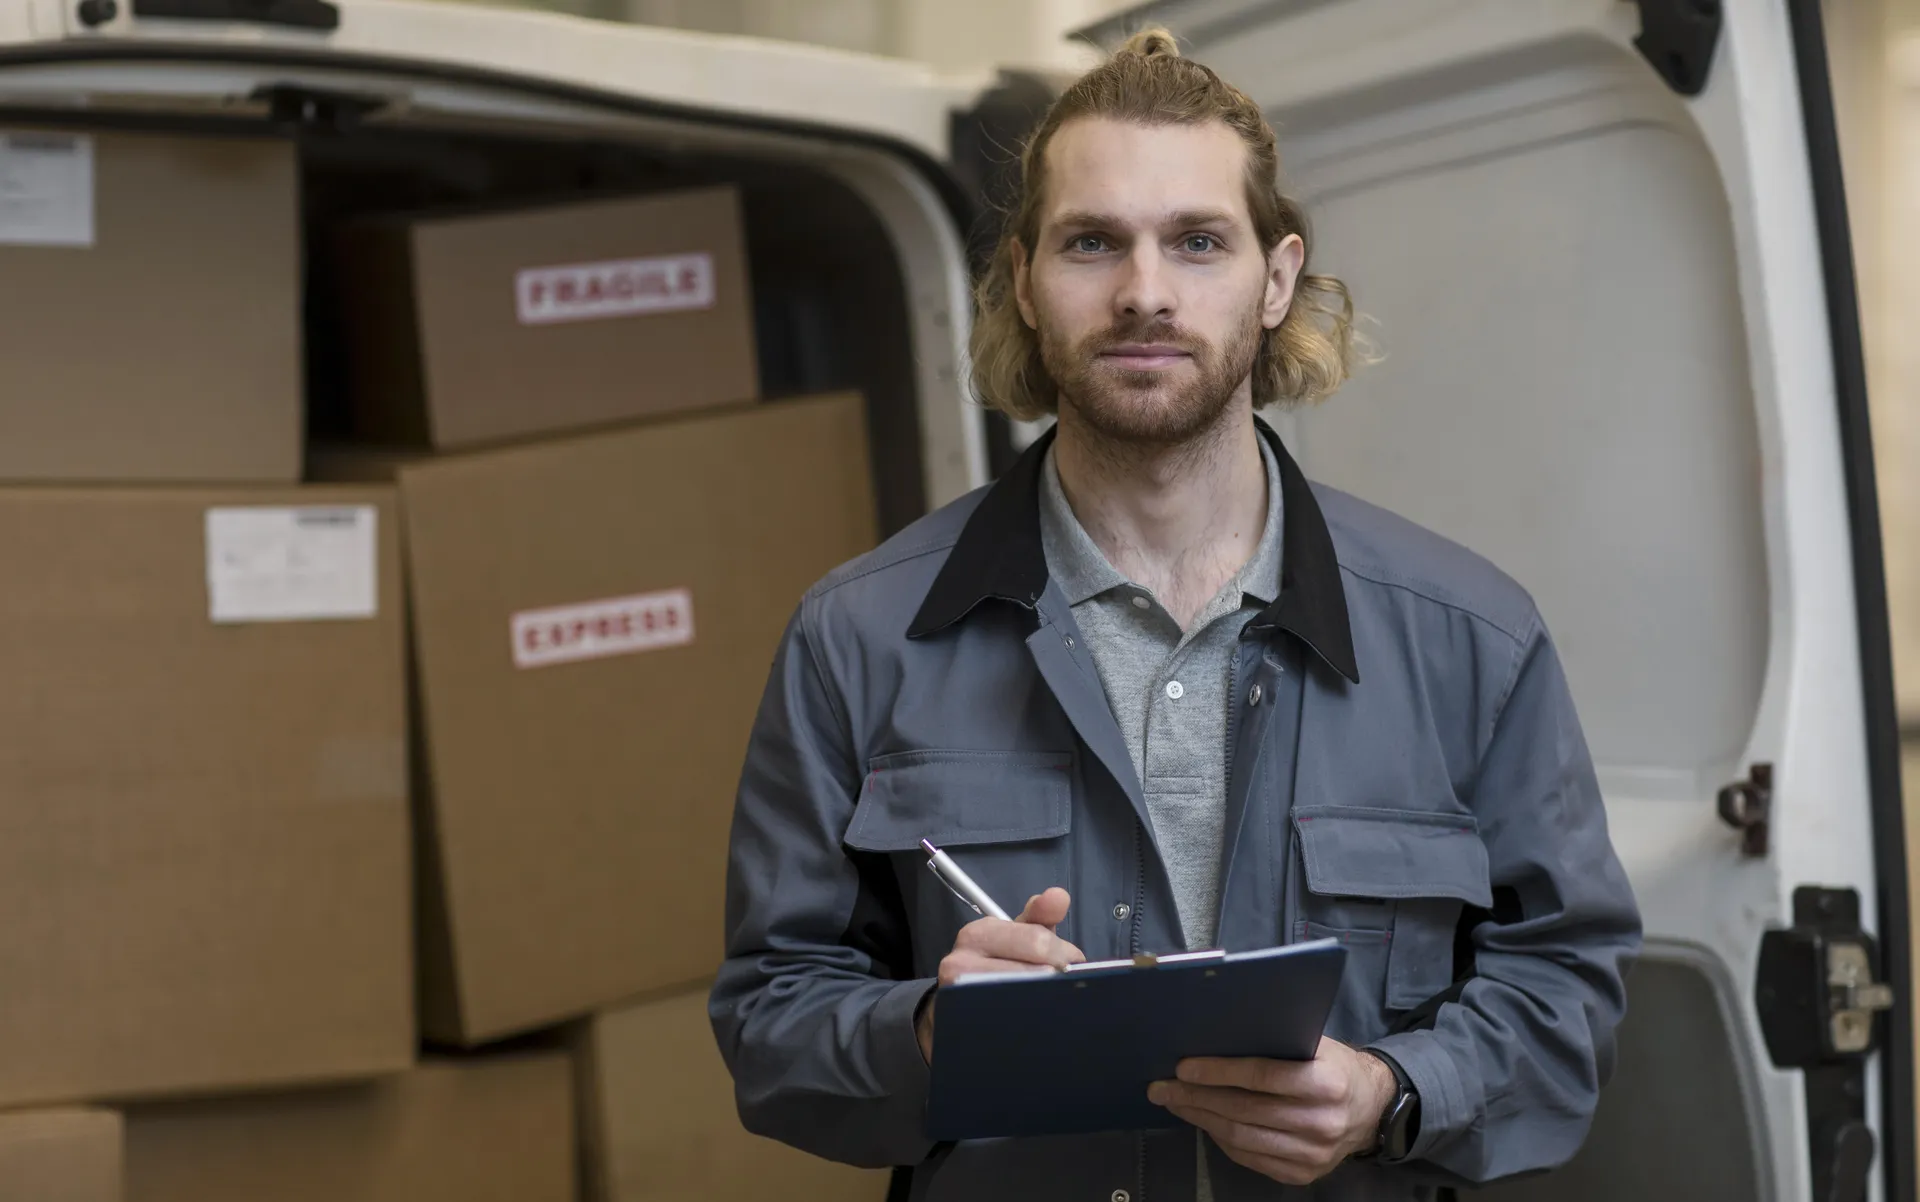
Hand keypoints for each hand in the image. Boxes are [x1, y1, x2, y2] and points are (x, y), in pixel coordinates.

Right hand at [915, 887, 1084, 1061]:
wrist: (958, 1006)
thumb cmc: (997, 964)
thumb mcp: (1017, 935)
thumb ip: (1041, 914)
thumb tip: (1059, 895)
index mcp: (978, 933)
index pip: (1036, 940)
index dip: (1063, 954)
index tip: (1070, 963)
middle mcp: (961, 962)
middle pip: (1034, 970)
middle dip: (1057, 976)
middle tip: (1061, 983)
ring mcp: (960, 995)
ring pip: (1024, 996)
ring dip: (1045, 998)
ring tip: (1047, 998)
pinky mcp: (964, 1023)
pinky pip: (1010, 1021)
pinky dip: (1028, 1018)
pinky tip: (1032, 1016)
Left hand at [1146, 1037, 1396, 1184]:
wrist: (1370, 1109)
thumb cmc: (1334, 1066)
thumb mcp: (1316, 1044)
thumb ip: (1277, 1040)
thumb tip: (1217, 1031)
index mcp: (1326, 1082)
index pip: (1261, 1076)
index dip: (1218, 1071)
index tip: (1183, 1067)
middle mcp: (1322, 1122)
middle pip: (1244, 1110)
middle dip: (1196, 1097)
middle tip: (1162, 1087)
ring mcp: (1313, 1154)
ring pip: (1241, 1137)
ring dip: (1201, 1119)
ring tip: (1175, 1103)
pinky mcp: (1302, 1174)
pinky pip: (1249, 1157)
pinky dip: (1220, 1139)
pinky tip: (1204, 1121)